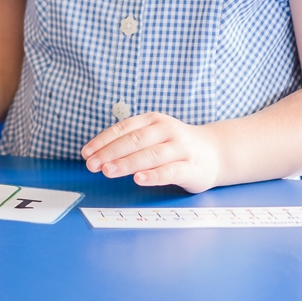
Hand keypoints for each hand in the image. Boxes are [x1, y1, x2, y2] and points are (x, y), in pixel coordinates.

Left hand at [80, 112, 222, 192]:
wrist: (215, 152)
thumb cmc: (175, 145)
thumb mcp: (154, 135)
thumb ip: (131, 141)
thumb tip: (98, 154)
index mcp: (153, 120)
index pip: (123, 128)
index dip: (103, 141)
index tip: (86, 153)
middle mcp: (166, 130)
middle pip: (134, 140)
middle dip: (110, 153)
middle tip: (92, 165)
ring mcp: (180, 148)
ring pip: (150, 155)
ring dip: (126, 163)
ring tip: (108, 171)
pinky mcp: (191, 167)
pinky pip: (170, 171)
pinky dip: (153, 175)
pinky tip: (138, 179)